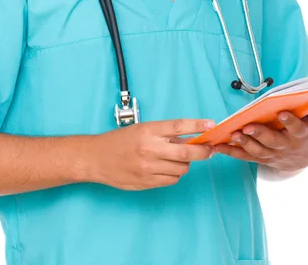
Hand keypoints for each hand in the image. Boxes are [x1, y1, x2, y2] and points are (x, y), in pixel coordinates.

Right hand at [87, 119, 214, 189]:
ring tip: (179, 159)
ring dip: (186, 164)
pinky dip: (175, 174)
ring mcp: (148, 167)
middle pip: (186, 152)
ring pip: (182, 168)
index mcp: (148, 131)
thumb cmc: (119, 141)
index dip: (197, 125)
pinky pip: (171, 180)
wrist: (97, 158)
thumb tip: (188, 137)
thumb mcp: (141, 129)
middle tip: (210, 149)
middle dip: (203, 151)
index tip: (211, 125)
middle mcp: (150, 148)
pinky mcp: (147, 182)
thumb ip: (163, 134)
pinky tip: (168, 168)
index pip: (179, 126)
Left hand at [214, 101, 307, 171]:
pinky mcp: (259, 158)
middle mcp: (285, 148)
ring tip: (232, 134)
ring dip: (243, 143)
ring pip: (256, 151)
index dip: (290, 122)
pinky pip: (243, 156)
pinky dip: (230, 151)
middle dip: (259, 135)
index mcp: (301, 136)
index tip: (281, 113)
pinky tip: (217, 146)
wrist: (302, 160)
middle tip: (247, 127)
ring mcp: (271, 155)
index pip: (297, 129)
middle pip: (272, 142)